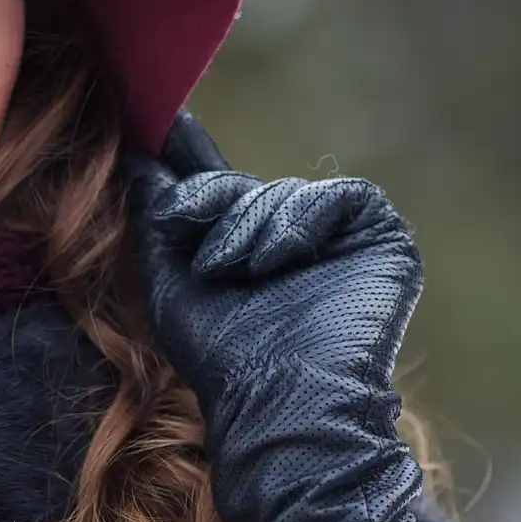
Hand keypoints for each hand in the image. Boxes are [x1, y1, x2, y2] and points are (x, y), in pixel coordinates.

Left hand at [121, 110, 425, 456]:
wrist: (280, 400)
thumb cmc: (222, 358)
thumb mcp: (169, 282)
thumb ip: (156, 220)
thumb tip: (138, 159)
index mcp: (247, 249)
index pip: (218, 184)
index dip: (189, 151)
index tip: (156, 120)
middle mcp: (293, 239)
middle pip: (245, 185)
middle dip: (213, 207)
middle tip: (201, 252)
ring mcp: (340, 237)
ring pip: (284, 191)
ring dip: (248, 228)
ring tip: (233, 273)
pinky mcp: (382, 237)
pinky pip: (338, 194)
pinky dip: (298, 223)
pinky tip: (276, 262)